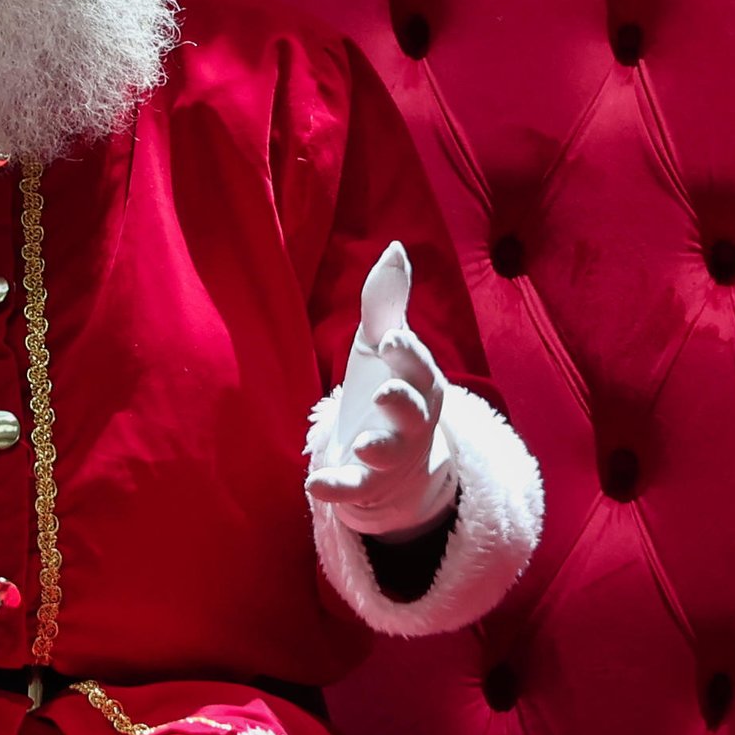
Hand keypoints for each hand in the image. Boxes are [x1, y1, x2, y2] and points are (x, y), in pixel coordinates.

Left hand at [307, 242, 459, 537]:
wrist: (398, 466)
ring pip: (389, 454)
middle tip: (386, 391)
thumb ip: (387, 301)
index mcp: (419, 382)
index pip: (418, 366)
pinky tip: (314, 485)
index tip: (393, 338)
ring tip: (360, 443)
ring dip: (377, 449)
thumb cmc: (389, 388)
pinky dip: (337, 488)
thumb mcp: (385, 346)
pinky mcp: (365, 484)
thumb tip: (396, 246)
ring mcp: (390, 456)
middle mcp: (412, 421)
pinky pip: (353, 488)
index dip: (408, 354)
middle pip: (415, 412)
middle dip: (402, 401)